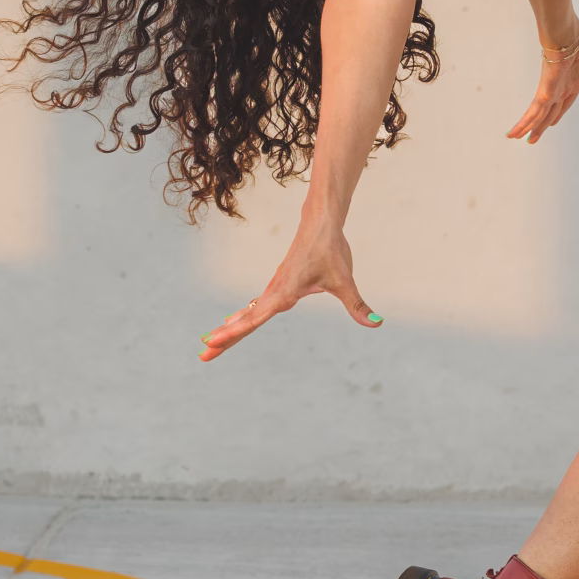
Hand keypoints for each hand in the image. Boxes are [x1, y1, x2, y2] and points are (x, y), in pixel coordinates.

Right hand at [199, 209, 379, 359]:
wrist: (320, 222)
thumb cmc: (331, 250)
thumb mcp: (345, 281)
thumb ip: (357, 305)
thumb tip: (376, 323)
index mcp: (284, 293)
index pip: (255, 317)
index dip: (235, 331)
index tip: (214, 341)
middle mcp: (274, 292)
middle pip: (244, 320)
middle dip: (224, 339)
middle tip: (202, 356)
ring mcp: (273, 289)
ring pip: (247, 314)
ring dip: (229, 330)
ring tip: (209, 345)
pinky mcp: (277, 285)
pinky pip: (254, 306)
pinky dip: (240, 318)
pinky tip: (231, 323)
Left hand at [507, 29, 578, 144]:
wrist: (571, 36)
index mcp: (573, 83)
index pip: (564, 103)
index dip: (557, 113)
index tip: (552, 123)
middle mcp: (560, 89)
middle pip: (549, 113)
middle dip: (541, 125)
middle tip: (532, 138)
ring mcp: (550, 91)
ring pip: (538, 115)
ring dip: (528, 127)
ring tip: (515, 138)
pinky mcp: (544, 92)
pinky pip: (533, 112)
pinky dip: (524, 123)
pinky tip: (513, 133)